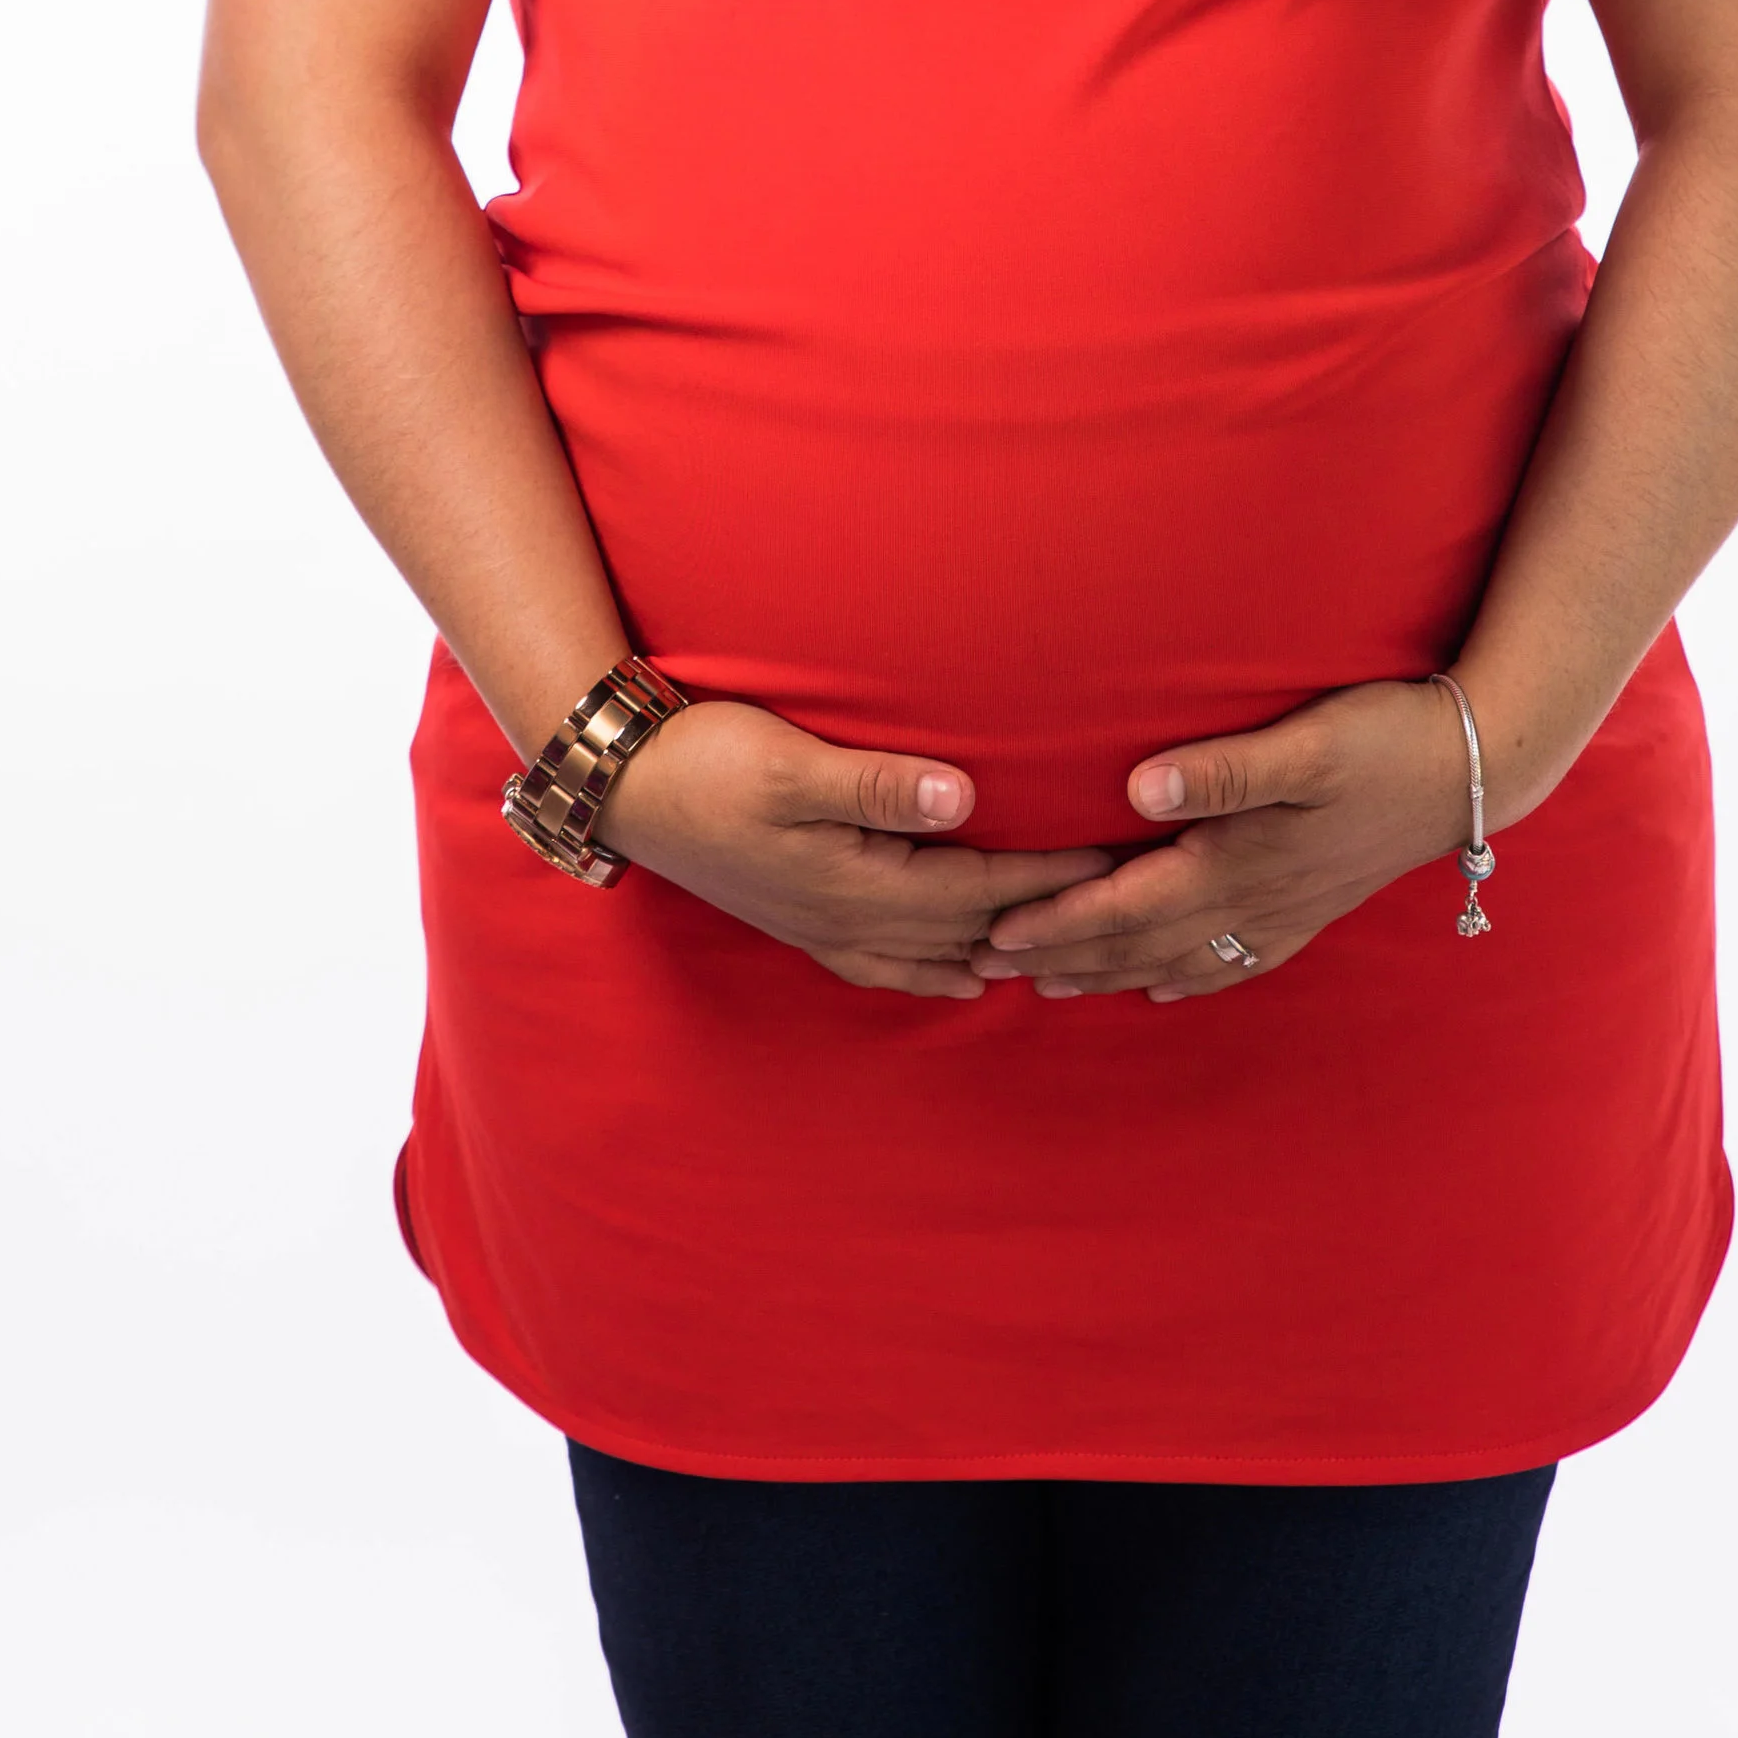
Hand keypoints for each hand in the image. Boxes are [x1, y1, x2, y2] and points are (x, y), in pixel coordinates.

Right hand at [606, 699, 1117, 997]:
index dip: (1049, 876)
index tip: (1112, 858)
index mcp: (857, 884)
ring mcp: (823, 929)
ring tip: (1058, 957)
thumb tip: (967, 797)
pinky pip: (889, 966)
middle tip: (1110, 913)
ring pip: (934, 959)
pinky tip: (960, 975)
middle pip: (969, 931)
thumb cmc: (710, 762)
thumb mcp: (794, 765)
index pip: (980, 888)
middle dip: (1040, 922)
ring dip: (998, 955)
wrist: (626, 789)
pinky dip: (937, 973)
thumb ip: (881, 786)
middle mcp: (848, 922)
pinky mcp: (803, 921)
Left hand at [969, 678, 1480, 1001]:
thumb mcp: (1307, 744)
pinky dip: (1189, 979)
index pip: (1126, 903)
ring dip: (1111, 973)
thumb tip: (1137, 790)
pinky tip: (1166, 988)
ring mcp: (1285, 911)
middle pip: (1140, 942)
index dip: (1057, 920)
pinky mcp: (1311, 907)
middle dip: (1064, 956)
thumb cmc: (1384, 740)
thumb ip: (1222, 771)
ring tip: (1052, 986)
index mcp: (1238, 861)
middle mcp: (1254, 898)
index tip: (995, 934)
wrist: (1471, 768)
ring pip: (1178, 959)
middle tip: (989, 969)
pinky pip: (1235, 961)